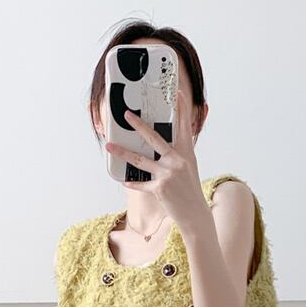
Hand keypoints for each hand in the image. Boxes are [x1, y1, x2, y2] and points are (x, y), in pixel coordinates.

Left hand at [104, 87, 208, 229]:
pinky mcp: (160, 188)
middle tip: (126, 115)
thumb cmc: (190, 190)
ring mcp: (168, 174)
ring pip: (140, 160)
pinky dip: (132, 182)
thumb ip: (178, 155)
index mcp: (186, 153)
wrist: (195, 214)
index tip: (177, 93)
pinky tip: (124, 180)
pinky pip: (141, 183)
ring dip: (122, 152)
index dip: (181, 109)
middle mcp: (177, 160)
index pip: (183, 126)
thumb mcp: (188, 168)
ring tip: (109, 145)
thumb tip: (163, 145)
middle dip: (139, 125)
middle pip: (154, 138)